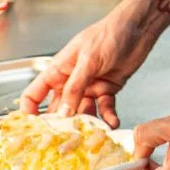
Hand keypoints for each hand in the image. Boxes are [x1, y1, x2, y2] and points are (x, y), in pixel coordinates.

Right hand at [20, 7, 154, 127]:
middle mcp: (71, 81)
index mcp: (59, 70)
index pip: (35, 93)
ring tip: (93, 135)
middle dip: (62, 125)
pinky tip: (113, 123)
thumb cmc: (109, 34)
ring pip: (83, 112)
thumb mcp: (88, 60)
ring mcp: (89, 87)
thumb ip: (75, 87)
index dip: (30, 111)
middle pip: (59, 109)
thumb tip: (63, 113)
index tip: (33, 129)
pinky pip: (104, 108)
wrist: (138, 29)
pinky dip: (108, 117)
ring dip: (88, 124)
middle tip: (66, 140)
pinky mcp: (107, 90)